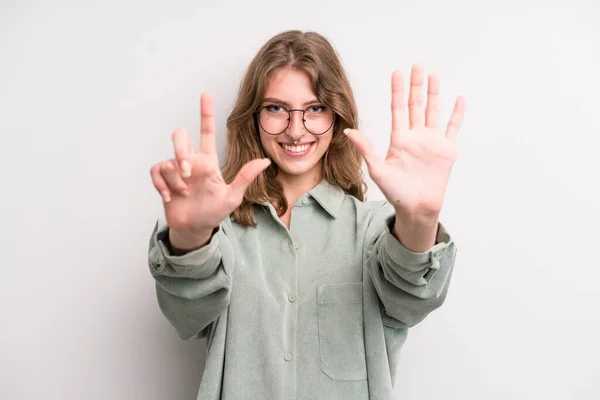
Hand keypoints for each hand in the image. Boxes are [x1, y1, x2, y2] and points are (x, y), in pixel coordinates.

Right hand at [150, 93, 270, 246]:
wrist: (195, 228)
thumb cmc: (214, 211)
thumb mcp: (233, 196)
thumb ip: (245, 177)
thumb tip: (265, 160)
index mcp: (208, 161)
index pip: (205, 131)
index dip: (206, 112)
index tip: (206, 94)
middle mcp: (191, 161)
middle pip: (179, 136)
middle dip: (180, 149)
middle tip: (186, 170)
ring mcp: (175, 170)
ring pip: (168, 160)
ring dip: (175, 179)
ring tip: (184, 193)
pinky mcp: (163, 179)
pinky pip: (156, 172)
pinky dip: (162, 185)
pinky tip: (171, 196)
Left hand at [344, 64, 464, 217]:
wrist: (417, 208)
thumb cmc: (395, 192)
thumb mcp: (378, 169)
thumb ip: (366, 148)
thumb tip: (348, 130)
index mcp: (399, 139)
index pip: (398, 108)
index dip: (398, 90)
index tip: (397, 72)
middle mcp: (415, 136)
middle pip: (415, 104)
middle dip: (416, 85)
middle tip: (417, 64)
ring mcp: (432, 142)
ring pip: (433, 111)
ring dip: (433, 93)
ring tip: (433, 74)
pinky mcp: (447, 150)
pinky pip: (453, 127)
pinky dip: (457, 113)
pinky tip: (459, 98)